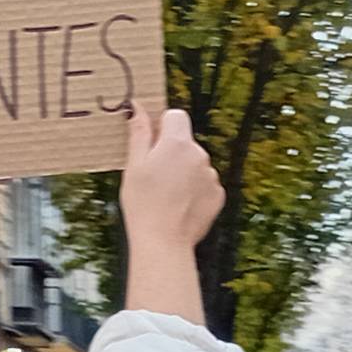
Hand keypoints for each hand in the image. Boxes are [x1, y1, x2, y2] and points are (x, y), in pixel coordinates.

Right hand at [119, 105, 223, 252]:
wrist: (163, 243)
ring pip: (195, 164)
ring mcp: (211, 176)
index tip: (152, 144)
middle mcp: (200, 156)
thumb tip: (138, 108)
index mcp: (177, 144)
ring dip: (183, 173)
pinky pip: (204, 184)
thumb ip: (140, 133)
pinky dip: (194, 190)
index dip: (163, 126)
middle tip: (154, 177)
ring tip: (166, 196)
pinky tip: (179, 205)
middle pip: (186, 142)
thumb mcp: (134, 166)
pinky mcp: (218, 195)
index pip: (176, 116)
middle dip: (171, 152)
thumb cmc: (144, 205)